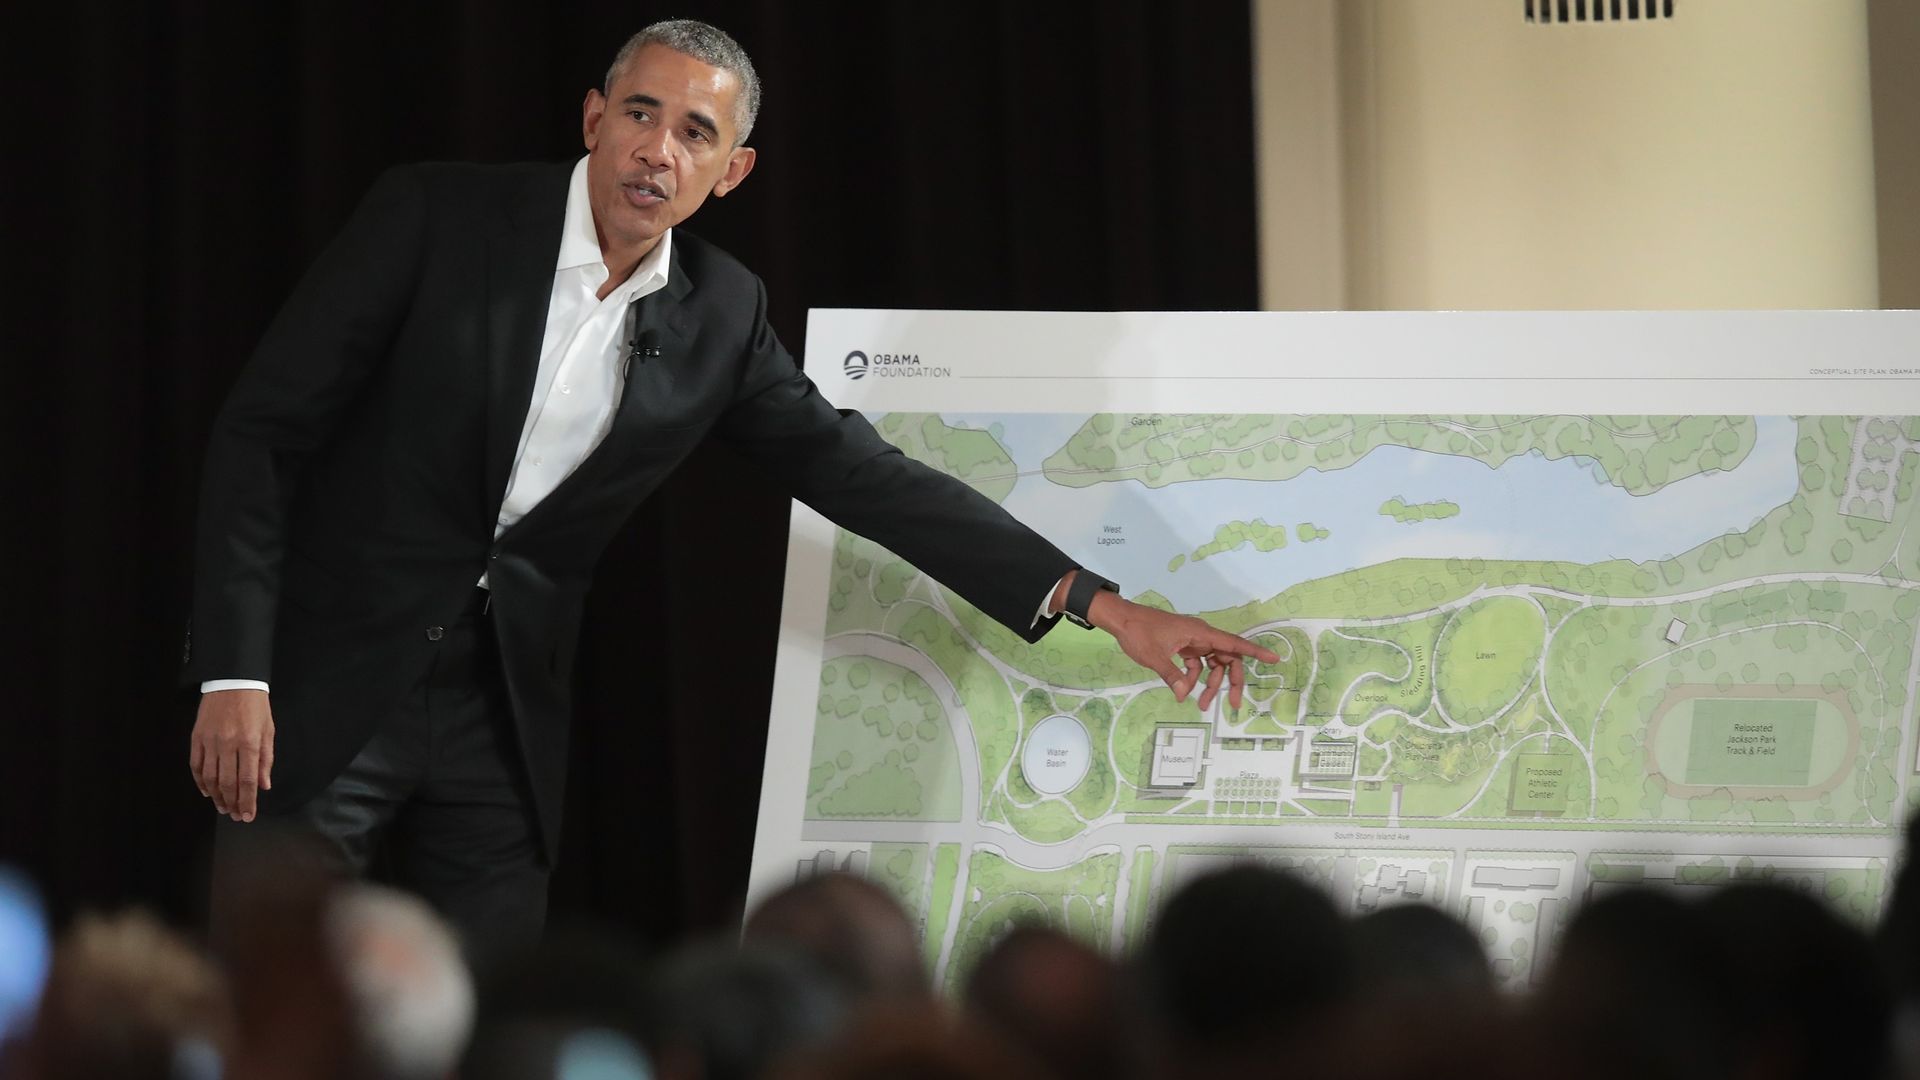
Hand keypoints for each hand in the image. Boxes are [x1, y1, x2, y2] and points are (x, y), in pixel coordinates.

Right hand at [190, 689, 274, 821]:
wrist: (233, 680)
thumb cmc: (256, 706)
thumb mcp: (268, 730)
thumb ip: (265, 759)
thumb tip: (263, 786)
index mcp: (250, 742)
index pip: (248, 780)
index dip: (247, 801)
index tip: (248, 816)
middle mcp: (228, 744)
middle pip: (228, 783)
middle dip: (232, 803)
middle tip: (235, 816)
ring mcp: (210, 741)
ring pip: (210, 777)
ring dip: (216, 796)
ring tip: (223, 807)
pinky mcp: (197, 737)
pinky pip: (196, 765)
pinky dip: (200, 781)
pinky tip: (207, 791)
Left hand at [1085, 590, 1280, 710]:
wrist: (1121, 619)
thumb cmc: (1139, 633)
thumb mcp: (1155, 657)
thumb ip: (1172, 676)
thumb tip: (1184, 695)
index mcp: (1200, 633)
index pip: (1233, 643)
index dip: (1255, 652)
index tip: (1274, 659)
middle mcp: (1201, 635)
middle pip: (1226, 658)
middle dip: (1231, 682)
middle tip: (1233, 704)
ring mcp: (1192, 641)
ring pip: (1211, 664)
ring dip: (1209, 684)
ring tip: (1202, 705)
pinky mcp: (1182, 646)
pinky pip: (1196, 664)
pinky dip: (1192, 677)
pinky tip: (1183, 691)